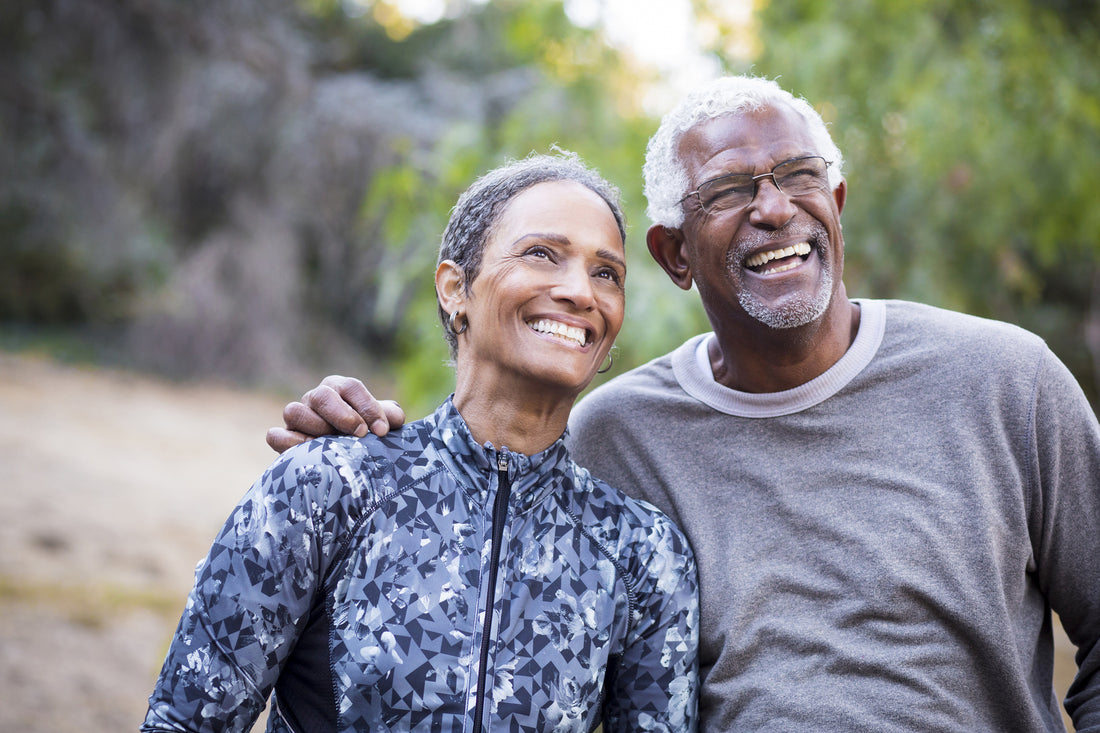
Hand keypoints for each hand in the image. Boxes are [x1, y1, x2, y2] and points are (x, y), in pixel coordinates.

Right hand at [266, 375, 405, 452]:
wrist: (347, 457)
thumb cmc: (367, 435)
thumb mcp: (382, 424)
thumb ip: (390, 417)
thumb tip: (393, 419)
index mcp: (341, 389)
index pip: (350, 387)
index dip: (367, 406)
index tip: (381, 431)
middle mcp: (317, 398)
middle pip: (321, 396)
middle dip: (342, 415)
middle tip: (360, 434)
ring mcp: (298, 417)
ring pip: (294, 411)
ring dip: (315, 428)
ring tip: (333, 445)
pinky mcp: (285, 437)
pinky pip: (276, 435)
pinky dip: (288, 443)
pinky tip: (309, 453)